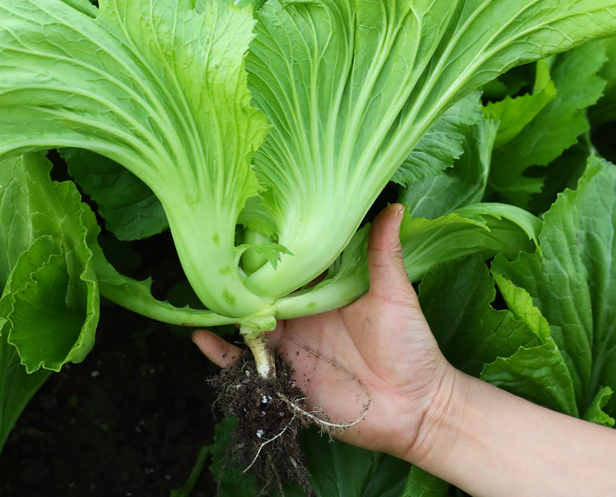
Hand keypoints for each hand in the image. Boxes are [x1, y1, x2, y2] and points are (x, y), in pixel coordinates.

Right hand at [193, 204, 456, 461]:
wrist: (414, 408)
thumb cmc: (410, 345)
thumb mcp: (395, 295)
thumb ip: (384, 254)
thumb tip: (394, 206)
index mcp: (324, 291)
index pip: (293, 263)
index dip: (274, 244)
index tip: (251, 218)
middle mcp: (302, 314)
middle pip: (264, 289)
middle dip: (242, 273)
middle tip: (215, 248)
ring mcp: (290, 344)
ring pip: (250, 321)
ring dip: (228, 307)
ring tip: (203, 287)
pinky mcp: (284, 375)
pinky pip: (247, 364)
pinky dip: (222, 355)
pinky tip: (201, 340)